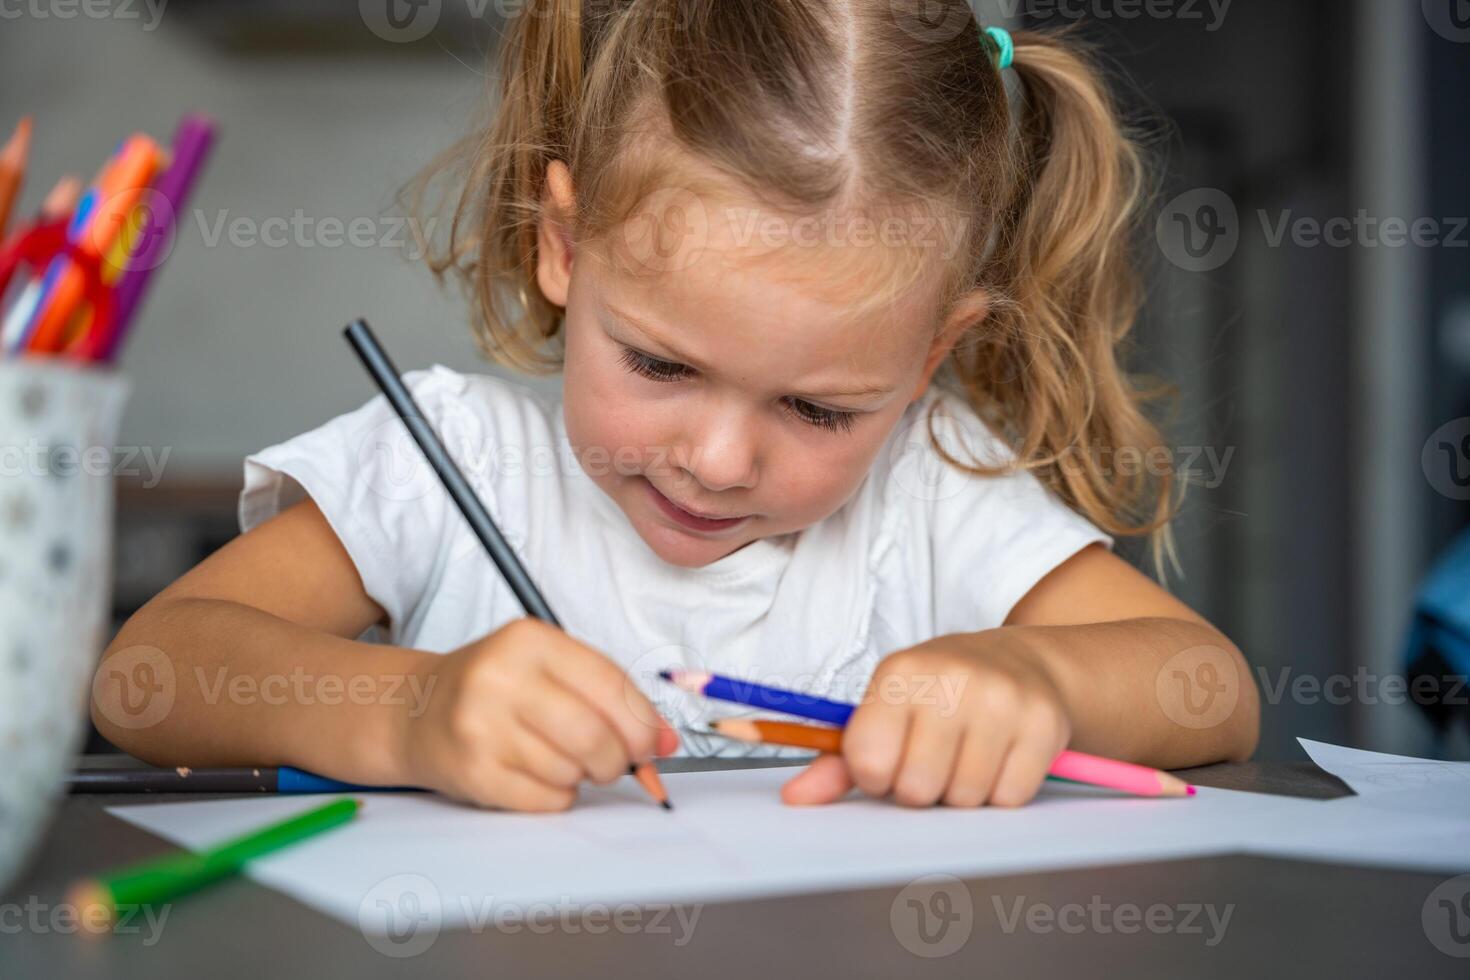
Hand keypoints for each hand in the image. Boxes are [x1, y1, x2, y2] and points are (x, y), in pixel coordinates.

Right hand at [396, 618, 678, 810]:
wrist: (417, 710)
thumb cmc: (498, 687)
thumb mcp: (551, 667)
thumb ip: (611, 695)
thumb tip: (666, 741)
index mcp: (529, 640)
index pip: (609, 685)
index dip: (643, 723)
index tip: (654, 743)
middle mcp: (500, 679)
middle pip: (593, 735)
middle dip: (618, 759)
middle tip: (614, 762)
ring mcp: (481, 727)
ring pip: (570, 772)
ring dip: (582, 776)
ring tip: (563, 759)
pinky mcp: (472, 772)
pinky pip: (545, 800)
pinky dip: (558, 796)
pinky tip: (540, 776)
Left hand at [782, 630, 1071, 807]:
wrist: (1019, 662)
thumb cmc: (939, 695)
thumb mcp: (887, 709)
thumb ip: (839, 759)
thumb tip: (795, 798)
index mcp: (900, 673)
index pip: (868, 761)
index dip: (875, 776)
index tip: (889, 760)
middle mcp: (951, 678)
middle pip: (916, 788)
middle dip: (920, 789)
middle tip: (932, 760)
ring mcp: (1002, 699)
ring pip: (964, 799)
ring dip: (961, 793)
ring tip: (966, 756)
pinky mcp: (1044, 722)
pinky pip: (1009, 798)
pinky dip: (1000, 793)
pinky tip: (999, 758)